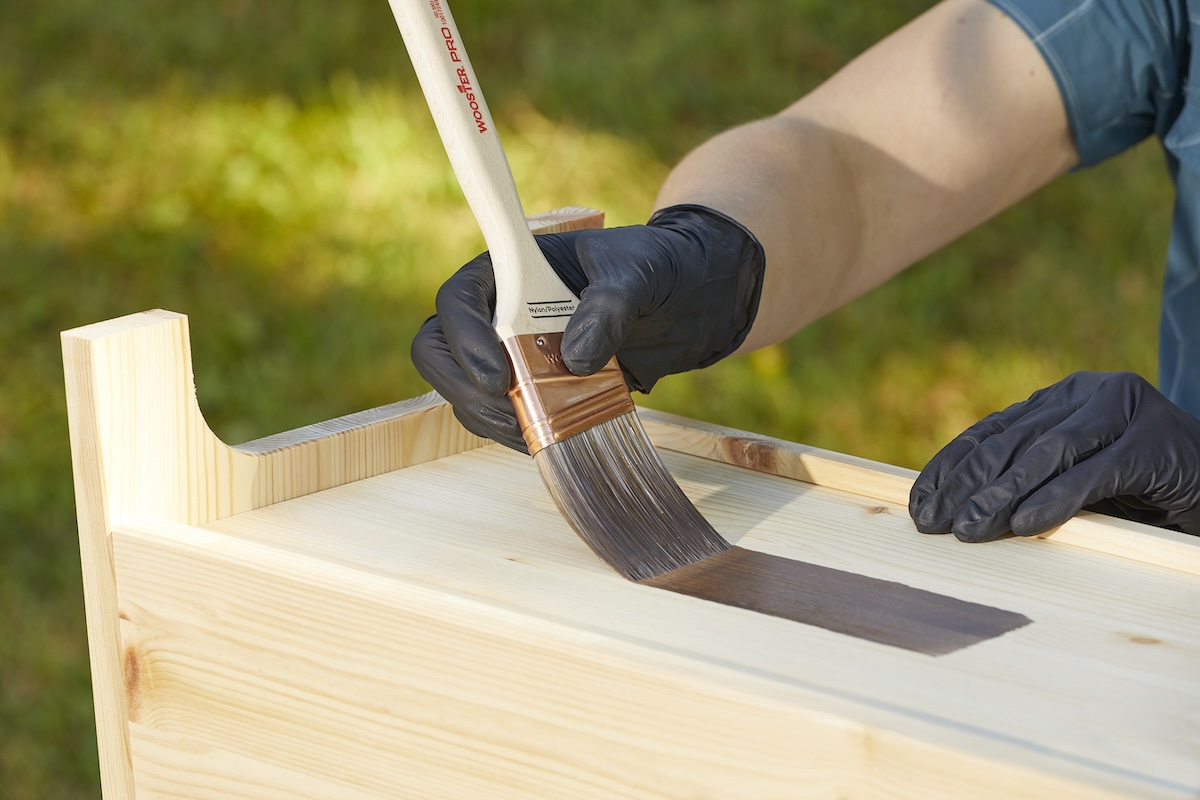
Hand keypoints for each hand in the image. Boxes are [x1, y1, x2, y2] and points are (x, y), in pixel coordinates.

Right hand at [410, 204, 764, 450]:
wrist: (684, 302)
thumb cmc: (653, 269)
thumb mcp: (638, 274)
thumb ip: (608, 305)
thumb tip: (576, 356)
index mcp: (509, 268)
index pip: (456, 300)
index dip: (464, 338)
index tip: (497, 375)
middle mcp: (496, 311)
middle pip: (440, 352)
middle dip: (466, 387)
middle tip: (510, 411)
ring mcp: (508, 353)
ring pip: (466, 392)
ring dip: (494, 418)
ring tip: (539, 430)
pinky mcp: (529, 389)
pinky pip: (502, 417)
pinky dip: (519, 433)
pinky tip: (551, 439)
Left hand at [908, 371, 1199, 540]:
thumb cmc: (1140, 485)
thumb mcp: (1074, 478)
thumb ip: (1027, 477)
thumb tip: (957, 505)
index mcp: (1062, 396)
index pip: (991, 431)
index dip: (950, 467)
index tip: (919, 503)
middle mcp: (1088, 393)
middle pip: (1011, 442)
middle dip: (966, 485)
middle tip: (933, 522)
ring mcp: (1123, 411)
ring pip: (1046, 454)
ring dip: (1001, 494)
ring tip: (969, 528)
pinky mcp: (1151, 443)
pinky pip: (1091, 474)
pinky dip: (1053, 500)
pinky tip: (1023, 524)